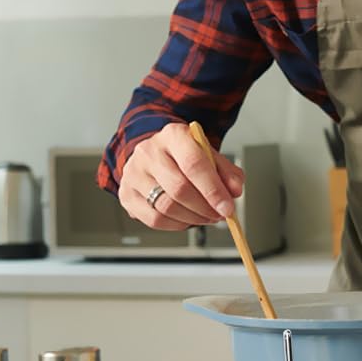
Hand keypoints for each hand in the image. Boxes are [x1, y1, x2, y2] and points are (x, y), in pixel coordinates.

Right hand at [117, 122, 243, 230]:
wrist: (154, 154)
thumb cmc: (183, 155)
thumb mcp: (208, 155)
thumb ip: (225, 171)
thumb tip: (235, 190)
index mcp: (173, 135)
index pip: (193, 163)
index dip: (213, 189)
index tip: (227, 207)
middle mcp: (149, 151)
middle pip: (179, 188)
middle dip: (205, 207)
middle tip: (219, 214)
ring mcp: (134, 173)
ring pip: (166, 206)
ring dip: (193, 218)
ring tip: (207, 217)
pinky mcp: (126, 194)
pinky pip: (154, 219)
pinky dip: (177, 225)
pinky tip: (187, 219)